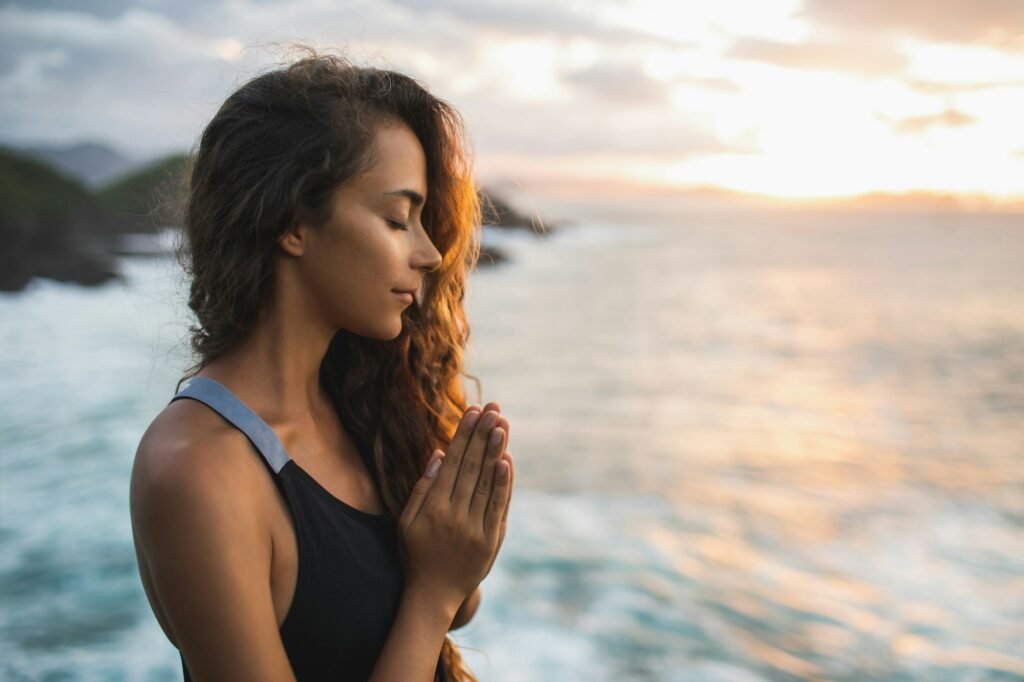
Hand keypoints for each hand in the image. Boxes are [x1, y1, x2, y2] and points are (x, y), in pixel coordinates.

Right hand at [398, 402, 513, 608]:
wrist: (433, 595)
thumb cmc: (416, 554)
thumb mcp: (407, 521)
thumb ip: (422, 487)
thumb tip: (439, 454)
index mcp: (432, 507)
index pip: (452, 463)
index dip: (463, 435)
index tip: (473, 411)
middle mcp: (454, 515)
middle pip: (471, 467)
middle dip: (482, 435)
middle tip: (492, 408)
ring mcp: (474, 529)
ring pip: (487, 483)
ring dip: (496, 452)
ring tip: (502, 425)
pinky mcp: (491, 541)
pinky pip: (498, 507)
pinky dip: (504, 483)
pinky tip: (507, 460)